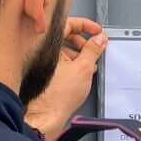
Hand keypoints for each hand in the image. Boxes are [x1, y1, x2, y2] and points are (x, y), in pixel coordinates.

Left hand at [25, 18, 107, 140]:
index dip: (85, 25)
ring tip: (89, 63)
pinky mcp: (41, 72)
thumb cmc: (56, 96)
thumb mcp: (84, 68)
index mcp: (48, 43)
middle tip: (95, 47)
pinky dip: (69, 62)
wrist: (44, 117)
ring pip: (61, 48)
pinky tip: (80, 72)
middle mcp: (41, 50)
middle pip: (64, 35)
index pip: (68, 23)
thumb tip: (100, 39)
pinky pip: (57, 60)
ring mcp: (40, 61)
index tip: (97, 31)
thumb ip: (93, 50)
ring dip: (78, 53)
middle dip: (83, 41)